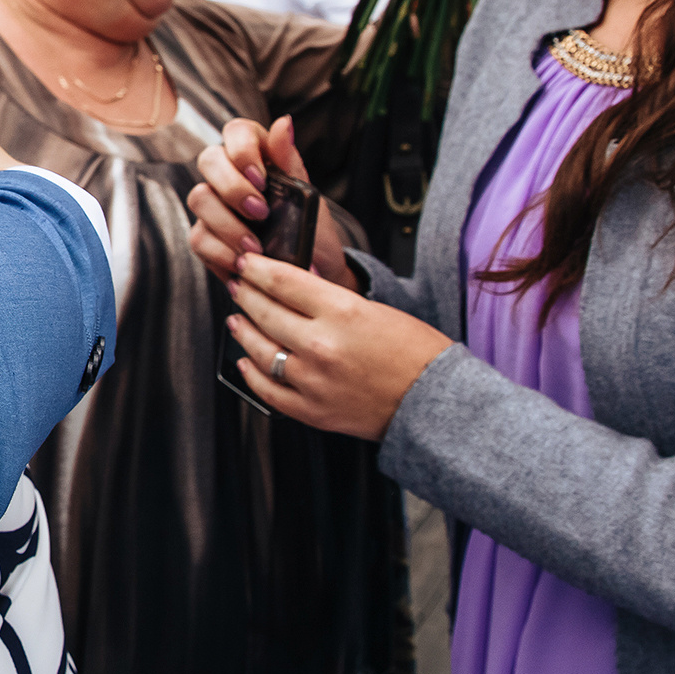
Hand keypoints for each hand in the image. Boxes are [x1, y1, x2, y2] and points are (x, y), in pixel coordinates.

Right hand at [185, 116, 355, 288]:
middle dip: (232, 188)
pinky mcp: (207, 235)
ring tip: (256, 247)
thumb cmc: (311, 229)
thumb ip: (289, 160)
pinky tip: (243, 263)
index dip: (242, 150)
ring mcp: (213, 205)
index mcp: (256, 155)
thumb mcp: (307, 196)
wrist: (313, 270)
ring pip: (199, 198)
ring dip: (228, 224)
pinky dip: (221, 252)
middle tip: (261, 213)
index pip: (236, 131)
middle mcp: (228, 174)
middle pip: (209, 159)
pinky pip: (199, 238)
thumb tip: (283, 122)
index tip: (261, 179)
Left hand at [221, 253, 449, 439]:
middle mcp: (321, 345)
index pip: (281, 281)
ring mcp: (313, 381)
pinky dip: (251, 373)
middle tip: (238, 284)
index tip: (245, 262)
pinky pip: (268, 390)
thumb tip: (295, 285)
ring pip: (259, 349)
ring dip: (243, 330)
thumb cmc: (418, 354)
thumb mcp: (375, 309)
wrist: (437, 403)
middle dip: (246, 293)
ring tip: (238, 319)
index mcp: (341, 313)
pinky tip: (245, 361)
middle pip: (264, 311)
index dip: (256, 268)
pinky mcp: (313, 411)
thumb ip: (331, 299)